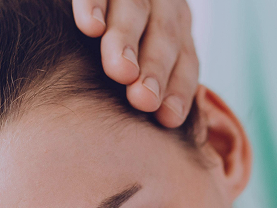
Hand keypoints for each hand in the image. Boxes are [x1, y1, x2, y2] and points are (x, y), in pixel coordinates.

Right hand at [72, 0, 199, 127]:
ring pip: (134, 9)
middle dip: (154, 68)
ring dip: (127, 41)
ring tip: (120, 71)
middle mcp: (162, 6)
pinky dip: (94, 4)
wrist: (110, 1)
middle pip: (164, 35)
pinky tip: (90, 27)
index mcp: (177, 32)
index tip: (168, 118)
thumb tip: (165, 127)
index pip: (186, 62)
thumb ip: (157, 88)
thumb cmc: (128, 50)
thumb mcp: (147, 62)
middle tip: (143, 99)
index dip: (179, 89)